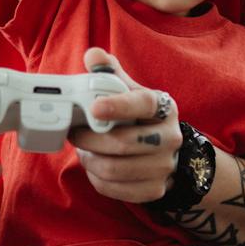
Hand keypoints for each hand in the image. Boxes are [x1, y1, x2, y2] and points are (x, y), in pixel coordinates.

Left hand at [68, 47, 180, 203]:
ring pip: (116, 169)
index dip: (118, 106)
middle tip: (74, 135)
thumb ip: (110, 74)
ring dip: (91, 161)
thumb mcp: (129, 92)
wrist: (164, 152)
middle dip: (90, 140)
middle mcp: (170, 137)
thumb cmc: (138, 118)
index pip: (143, 104)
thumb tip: (93, 55)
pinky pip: (116, 189)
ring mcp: (165, 166)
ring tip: (85, 151)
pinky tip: (95, 168)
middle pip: (123, 143)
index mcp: (163, 107)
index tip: (93, 108)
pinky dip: (98, 180)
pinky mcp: (156, 189)